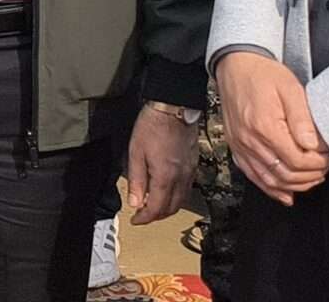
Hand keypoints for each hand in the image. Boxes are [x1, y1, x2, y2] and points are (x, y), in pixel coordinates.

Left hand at [126, 102, 197, 223]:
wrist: (174, 109)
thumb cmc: (153, 126)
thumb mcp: (135, 152)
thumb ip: (135, 180)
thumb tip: (134, 202)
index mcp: (165, 177)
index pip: (156, 208)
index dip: (145, 218)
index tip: (136, 220)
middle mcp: (181, 178)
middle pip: (171, 208)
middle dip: (156, 216)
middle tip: (142, 214)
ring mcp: (190, 173)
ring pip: (181, 201)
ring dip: (167, 208)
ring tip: (152, 205)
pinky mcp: (194, 166)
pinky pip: (187, 189)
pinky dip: (176, 197)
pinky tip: (167, 191)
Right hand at [216, 51, 328, 203]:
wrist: (234, 66)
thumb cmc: (262, 74)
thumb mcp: (290, 89)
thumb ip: (303, 119)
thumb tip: (314, 146)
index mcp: (265, 127)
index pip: (298, 161)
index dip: (319, 164)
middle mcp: (249, 141)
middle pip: (286, 175)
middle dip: (311, 176)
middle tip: (326, 167)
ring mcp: (240, 146)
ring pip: (270, 180)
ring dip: (294, 185)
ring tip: (312, 179)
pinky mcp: (236, 147)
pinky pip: (253, 175)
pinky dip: (271, 188)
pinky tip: (285, 194)